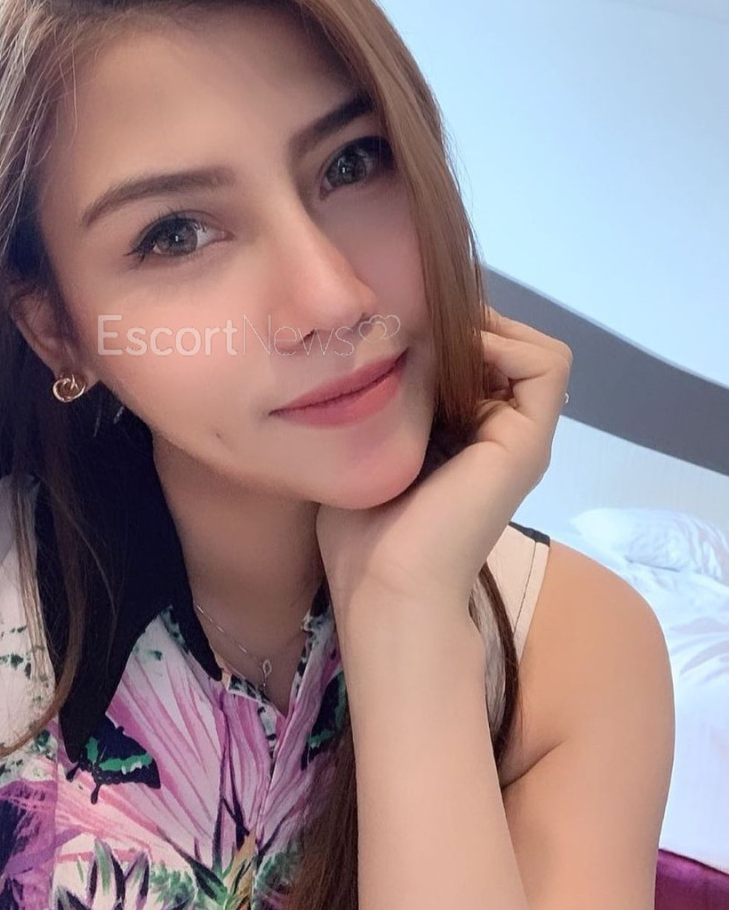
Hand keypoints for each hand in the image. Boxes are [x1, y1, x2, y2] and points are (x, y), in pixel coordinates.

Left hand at [315, 308, 571, 627]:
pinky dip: (507, 343)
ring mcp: (521, 437)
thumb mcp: (366, 444)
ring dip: (491, 330)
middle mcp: (501, 432)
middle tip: (420, 326)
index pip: (481, 355)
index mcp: (467, 436)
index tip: (404, 327)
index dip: (451, 330)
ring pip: (537, 350)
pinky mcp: (528, 441)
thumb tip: (384, 341)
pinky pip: (548, 364)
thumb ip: (385, 398)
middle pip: (510, 347)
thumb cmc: (361, 531)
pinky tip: (456, 357)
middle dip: (469, 323)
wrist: (384, 586)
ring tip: (438, 342)